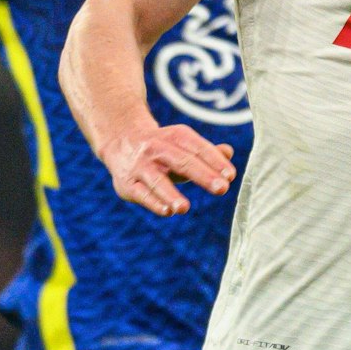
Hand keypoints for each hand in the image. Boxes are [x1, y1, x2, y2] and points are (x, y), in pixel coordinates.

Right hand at [102, 122, 234, 216]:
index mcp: (174, 137)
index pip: (197, 148)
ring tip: (184, 208)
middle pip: (181, 161)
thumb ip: (207, 152)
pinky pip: (141, 193)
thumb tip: (228, 152)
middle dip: (202, 174)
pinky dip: (153, 202)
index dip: (214, 161)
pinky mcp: (127, 183)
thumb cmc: (164, 151)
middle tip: (222, 188)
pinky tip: (168, 212)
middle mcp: (156, 149)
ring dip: (170, 194)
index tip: (230, 175)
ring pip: (157, 180)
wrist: (121, 140)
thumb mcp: (183, 147)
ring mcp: (140, 166)